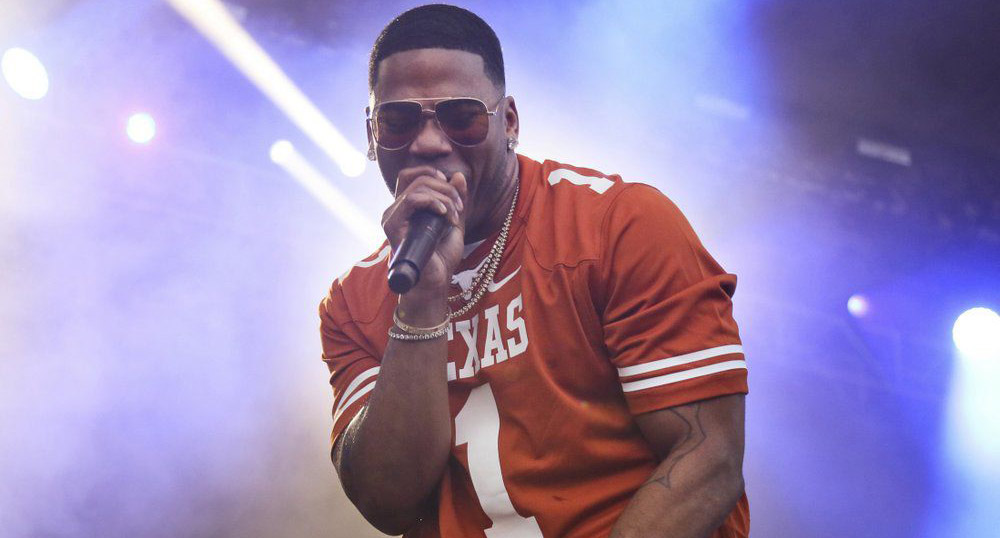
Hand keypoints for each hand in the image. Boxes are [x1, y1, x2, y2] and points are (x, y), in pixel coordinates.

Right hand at [382, 166, 467, 297]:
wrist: (435, 282)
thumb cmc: (442, 257)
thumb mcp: (454, 221)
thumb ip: (455, 199)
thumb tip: (458, 175)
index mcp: (407, 206)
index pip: (412, 173)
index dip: (432, 168)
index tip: (454, 181)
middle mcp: (396, 209)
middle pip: (417, 176)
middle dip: (445, 187)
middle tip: (460, 207)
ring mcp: (391, 216)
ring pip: (417, 187)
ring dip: (443, 197)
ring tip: (454, 216)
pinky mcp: (392, 226)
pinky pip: (410, 200)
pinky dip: (432, 202)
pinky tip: (444, 214)